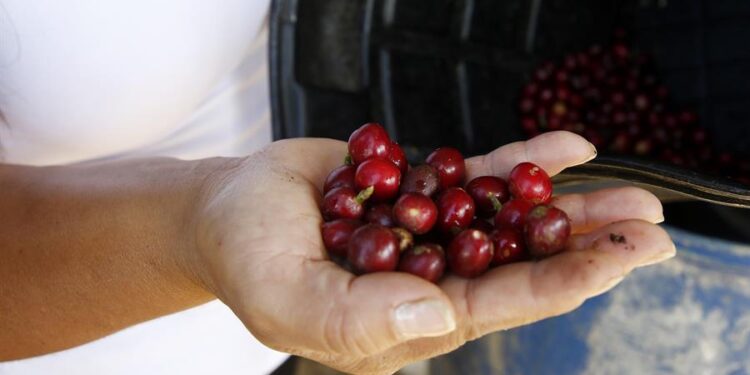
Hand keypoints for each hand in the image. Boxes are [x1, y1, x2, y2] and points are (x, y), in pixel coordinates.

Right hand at [192, 131, 673, 373]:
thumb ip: (356, 319)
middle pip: (519, 264)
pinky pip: (481, 175)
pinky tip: (566, 149)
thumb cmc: (249, 261)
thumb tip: (436, 316)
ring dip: (570, 207)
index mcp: (407, 319)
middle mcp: (430, 278)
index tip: (610, 265)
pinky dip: (523, 162)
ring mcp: (430, 231)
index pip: (491, 305)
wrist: (228, 208)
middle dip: (585, 248)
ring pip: (511, 220)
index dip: (553, 285)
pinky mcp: (424, 190)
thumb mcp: (287, 300)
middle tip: (649, 231)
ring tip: (632, 197)